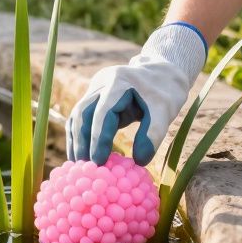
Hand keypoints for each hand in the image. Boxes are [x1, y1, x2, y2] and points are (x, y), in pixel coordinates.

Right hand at [68, 22, 206, 164]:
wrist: (162, 73)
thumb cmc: (165, 93)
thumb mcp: (166, 111)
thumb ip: (153, 134)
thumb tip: (139, 161)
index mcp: (119, 81)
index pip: (103, 112)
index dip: (99, 138)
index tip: (99, 162)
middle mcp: (101, 82)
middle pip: (82, 113)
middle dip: (82, 142)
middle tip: (86, 168)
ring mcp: (95, 89)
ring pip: (77, 115)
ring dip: (76, 141)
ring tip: (80, 167)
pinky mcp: (94, 98)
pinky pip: (81, 118)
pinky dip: (80, 137)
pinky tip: (82, 156)